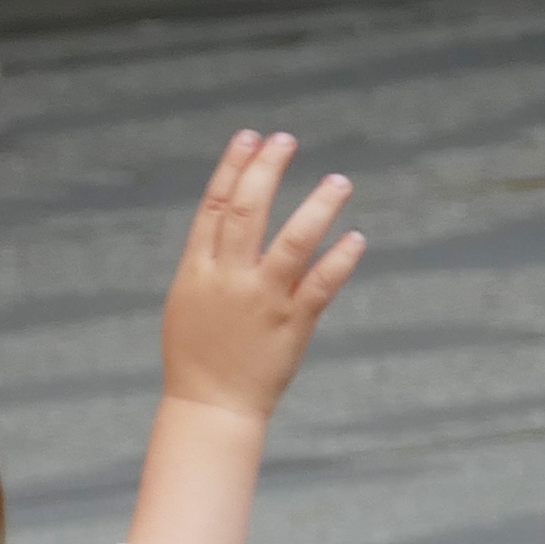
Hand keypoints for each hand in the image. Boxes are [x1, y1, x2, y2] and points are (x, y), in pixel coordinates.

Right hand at [158, 131, 361, 422]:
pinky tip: (356, 237)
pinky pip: (321, 285)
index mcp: (197, 269)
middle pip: (247, 211)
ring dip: (318, 207)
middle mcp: (229, 278)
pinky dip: (340, 260)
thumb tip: (227, 214)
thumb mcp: (188, 298)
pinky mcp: (292, 323)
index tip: (250, 137)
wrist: (210, 406)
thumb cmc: (196, 352)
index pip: (215, 206)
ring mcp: (262, 300)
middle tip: (286, 140)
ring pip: (293, 242)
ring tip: (339, 180)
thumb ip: (209, 258)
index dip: (233, 167)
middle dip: (267, 170)